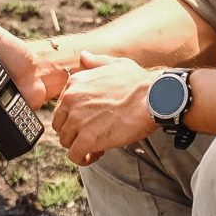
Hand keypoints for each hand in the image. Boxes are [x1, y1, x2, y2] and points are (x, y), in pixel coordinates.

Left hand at [53, 51, 155, 165]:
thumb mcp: (114, 64)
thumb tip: (84, 56)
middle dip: (74, 132)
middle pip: (61, 126)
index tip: (89, 120)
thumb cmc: (138, 82)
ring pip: (66, 142)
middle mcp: (70, 101)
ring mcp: (77, 121)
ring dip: (80, 146)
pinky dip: (83, 158)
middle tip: (92, 134)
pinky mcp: (87, 139)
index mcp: (75, 83)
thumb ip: (95, 62)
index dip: (75, 117)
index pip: (62, 107)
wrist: (153, 97)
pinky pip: (75, 155)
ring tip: (98, 145)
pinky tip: (96, 155)